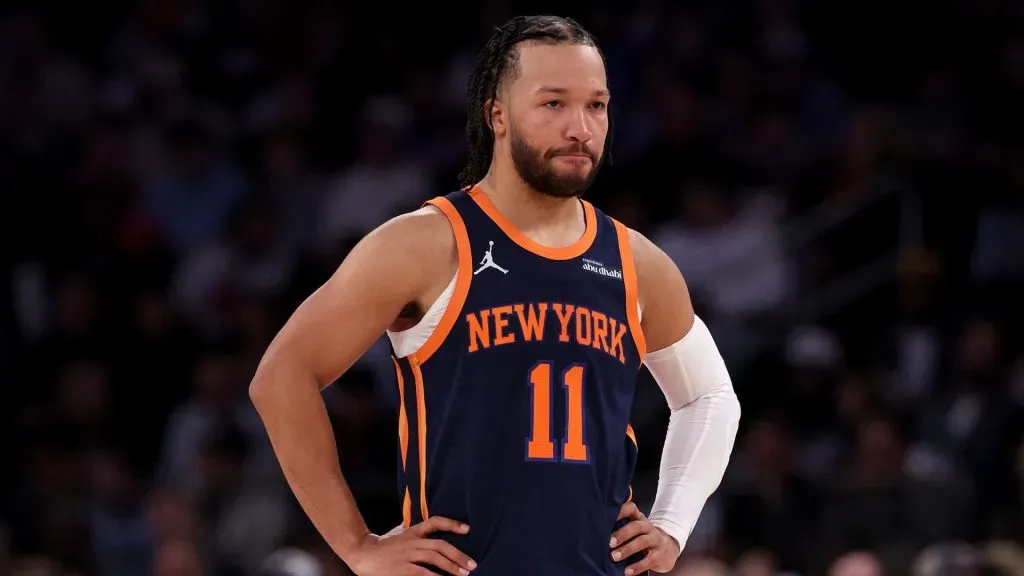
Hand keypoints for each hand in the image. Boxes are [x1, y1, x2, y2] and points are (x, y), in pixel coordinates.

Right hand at [348, 516, 476, 575]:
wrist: (363, 554)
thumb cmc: (383, 546)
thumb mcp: (401, 534)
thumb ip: (416, 534)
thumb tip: (433, 532)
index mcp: (412, 531)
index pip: (434, 522)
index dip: (452, 524)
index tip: (467, 529)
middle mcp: (412, 541)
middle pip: (439, 545)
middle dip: (458, 555)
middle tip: (472, 565)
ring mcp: (407, 555)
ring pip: (434, 558)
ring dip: (451, 566)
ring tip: (464, 574)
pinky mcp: (402, 569)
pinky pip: (423, 573)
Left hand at [609, 502, 679, 574]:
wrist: (668, 550)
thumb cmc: (644, 538)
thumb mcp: (635, 530)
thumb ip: (621, 527)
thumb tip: (598, 531)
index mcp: (639, 519)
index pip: (631, 509)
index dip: (620, 511)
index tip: (606, 515)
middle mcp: (648, 527)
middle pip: (636, 526)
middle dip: (622, 534)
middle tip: (609, 543)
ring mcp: (655, 540)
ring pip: (641, 542)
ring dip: (627, 550)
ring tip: (614, 557)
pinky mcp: (659, 555)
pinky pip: (648, 560)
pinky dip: (637, 566)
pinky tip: (627, 571)